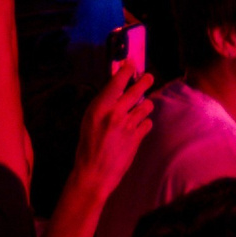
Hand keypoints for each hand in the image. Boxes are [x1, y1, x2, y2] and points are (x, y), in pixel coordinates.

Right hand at [74, 65, 155, 199]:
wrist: (94, 173)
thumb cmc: (88, 146)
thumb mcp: (90, 120)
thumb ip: (103, 104)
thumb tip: (115, 88)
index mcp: (99, 107)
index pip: (117, 82)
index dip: (126, 70)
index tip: (132, 63)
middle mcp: (115, 113)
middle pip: (137, 90)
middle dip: (145, 81)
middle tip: (148, 77)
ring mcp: (128, 125)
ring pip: (146, 105)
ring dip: (144, 105)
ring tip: (140, 108)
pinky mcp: (137, 138)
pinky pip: (148, 123)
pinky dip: (144, 123)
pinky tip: (138, 127)